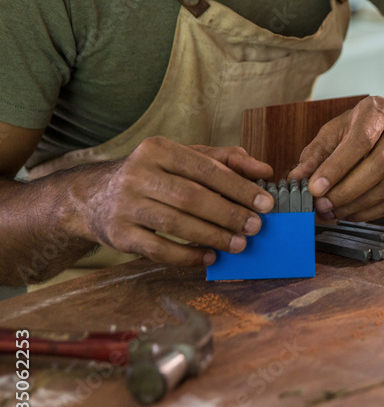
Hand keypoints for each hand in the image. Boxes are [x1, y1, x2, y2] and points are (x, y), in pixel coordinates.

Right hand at [74, 137, 273, 266]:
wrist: (93, 198)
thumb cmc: (153, 176)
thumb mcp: (183, 158)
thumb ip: (224, 160)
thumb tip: (264, 170)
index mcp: (158, 149)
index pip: (206, 169)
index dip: (239, 188)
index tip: (266, 204)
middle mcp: (138, 174)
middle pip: (192, 198)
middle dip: (229, 214)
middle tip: (255, 227)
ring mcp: (125, 205)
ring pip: (177, 224)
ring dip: (214, 236)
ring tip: (239, 244)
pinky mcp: (119, 234)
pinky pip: (159, 250)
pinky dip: (188, 256)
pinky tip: (210, 256)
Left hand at [288, 96, 383, 221]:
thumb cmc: (369, 127)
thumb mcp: (340, 129)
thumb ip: (318, 152)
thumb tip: (297, 177)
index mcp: (380, 111)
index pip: (360, 141)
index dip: (336, 167)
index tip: (315, 188)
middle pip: (378, 166)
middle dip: (346, 191)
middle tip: (322, 205)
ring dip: (356, 205)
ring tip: (332, 212)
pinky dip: (369, 212)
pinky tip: (350, 214)